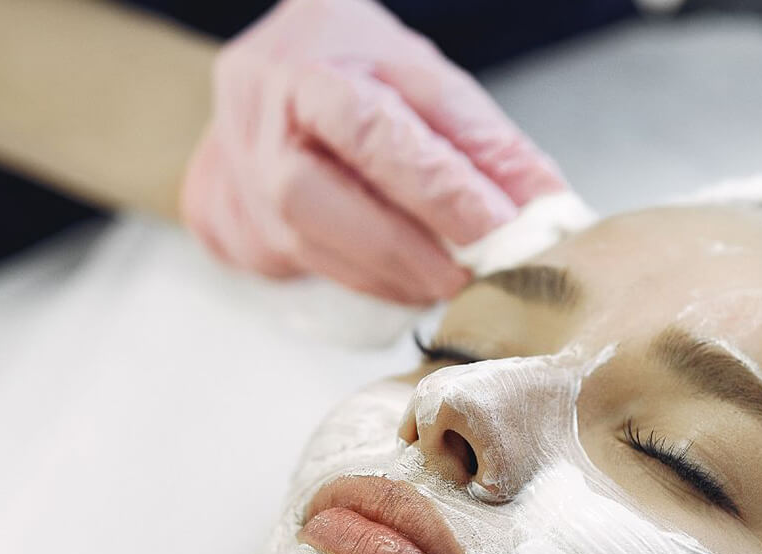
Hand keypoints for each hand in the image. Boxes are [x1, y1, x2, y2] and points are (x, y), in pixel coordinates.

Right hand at [180, 0, 566, 304]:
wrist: (277, 63)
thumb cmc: (356, 65)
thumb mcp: (425, 76)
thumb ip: (483, 140)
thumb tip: (545, 209)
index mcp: (305, 66)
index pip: (369, 130)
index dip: (433, 186)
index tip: (493, 227)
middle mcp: (250, 120)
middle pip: (308, 198)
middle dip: (395, 248)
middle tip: (459, 278)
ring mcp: (225, 173)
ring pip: (295, 246)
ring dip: (377, 276)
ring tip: (434, 282)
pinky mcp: (216, 218)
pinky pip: (281, 267)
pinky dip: (346, 277)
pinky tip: (385, 275)